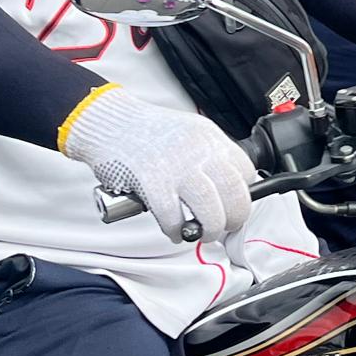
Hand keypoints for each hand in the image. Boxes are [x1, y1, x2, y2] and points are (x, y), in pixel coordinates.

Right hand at [64, 87, 253, 241]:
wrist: (109, 123)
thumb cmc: (145, 131)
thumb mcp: (189, 131)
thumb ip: (208, 155)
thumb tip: (227, 188)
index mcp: (209, 137)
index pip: (245, 170)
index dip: (244, 194)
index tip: (235, 205)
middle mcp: (198, 150)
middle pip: (235, 194)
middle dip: (233, 219)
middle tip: (224, 227)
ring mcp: (176, 167)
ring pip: (211, 211)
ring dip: (209, 230)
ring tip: (200, 233)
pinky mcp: (152, 182)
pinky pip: (174, 217)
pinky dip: (176, 230)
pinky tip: (173, 230)